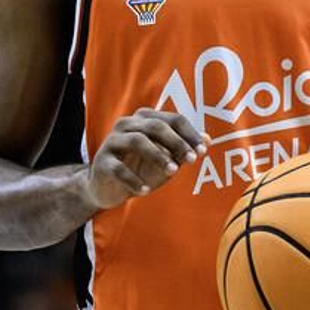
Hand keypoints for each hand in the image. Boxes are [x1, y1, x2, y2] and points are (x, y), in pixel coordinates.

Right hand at [84, 108, 207, 210]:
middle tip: (192, 159)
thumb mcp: (166, 160)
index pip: (172, 119)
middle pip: (156, 126)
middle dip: (177, 142)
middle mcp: (127, 124)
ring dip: (158, 156)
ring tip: (173, 172)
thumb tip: (208, 140)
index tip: (203, 150)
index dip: (189, 134)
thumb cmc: (141, 169)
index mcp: (145, 119)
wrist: (108, 188)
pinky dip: (134, 180)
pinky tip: (146, 191)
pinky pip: (119, 168)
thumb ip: (184, 149)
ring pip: (137, 141)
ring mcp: (112, 141)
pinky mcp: (101, 162)